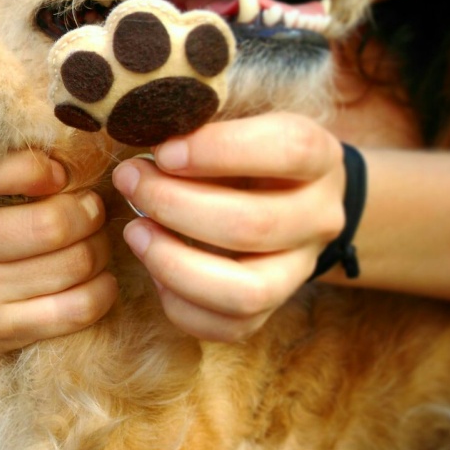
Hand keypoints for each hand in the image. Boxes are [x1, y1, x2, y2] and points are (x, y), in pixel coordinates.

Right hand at [0, 150, 117, 355]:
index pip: (15, 171)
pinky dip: (102, 289)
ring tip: (93, 240)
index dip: (52, 171)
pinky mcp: (1, 331)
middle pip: (53, 225)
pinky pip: (78, 309)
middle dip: (89, 212)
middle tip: (90, 209)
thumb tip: (73, 160)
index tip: (60, 177)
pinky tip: (96, 278)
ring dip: (99, 248)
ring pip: (74, 264)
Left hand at [111, 113, 345, 341]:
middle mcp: (319, 217)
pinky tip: (155, 271)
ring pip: (246, 292)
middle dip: (174, 205)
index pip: (288, 151)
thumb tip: (143, 127)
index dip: (220, 151)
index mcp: (317, 157)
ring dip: (175, 265)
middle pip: (253, 227)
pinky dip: (181, 304)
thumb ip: (204, 123)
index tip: (164, 151)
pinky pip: (229, 327)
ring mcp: (299, 270)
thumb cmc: (249, 152)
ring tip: (135, 232)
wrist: (294, 198)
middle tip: (130, 181)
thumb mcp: (241, 121)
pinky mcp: (273, 307)